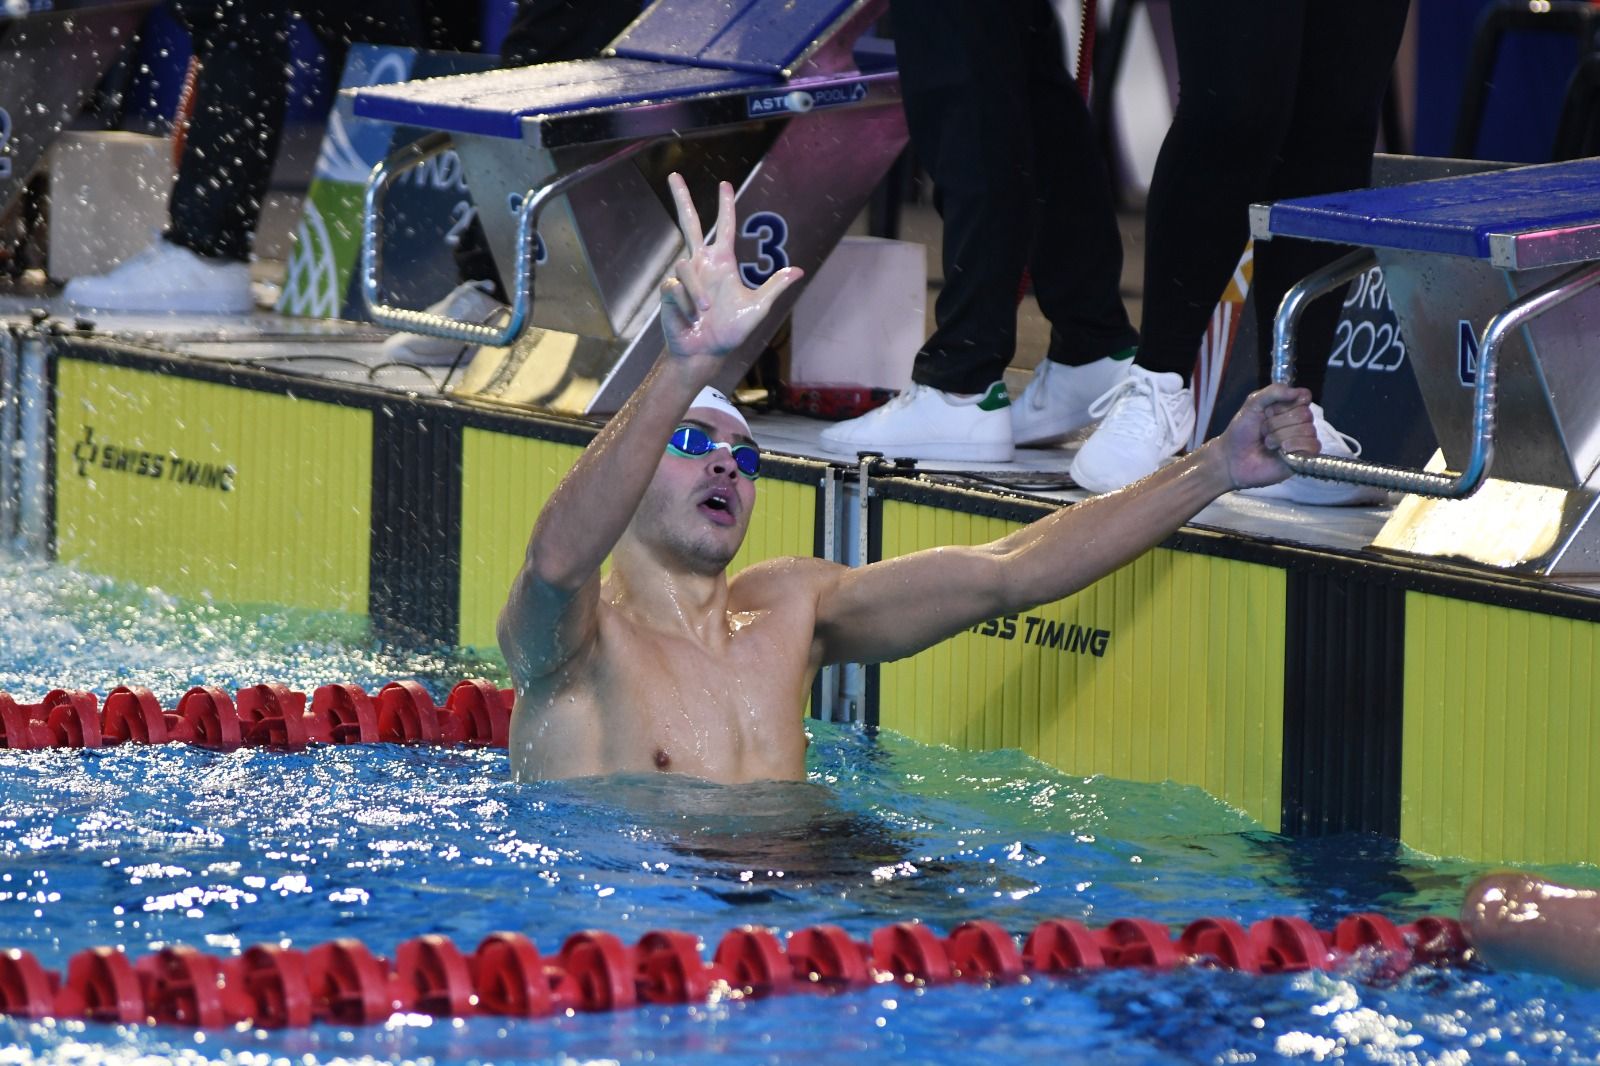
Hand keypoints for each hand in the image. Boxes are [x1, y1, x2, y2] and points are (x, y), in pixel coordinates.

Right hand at [660, 173, 803, 360]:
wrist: (706, 353)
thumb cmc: (731, 332)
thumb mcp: (758, 307)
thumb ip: (774, 286)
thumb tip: (799, 270)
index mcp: (722, 263)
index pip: (723, 227)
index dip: (725, 206)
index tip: (725, 185)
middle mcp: (702, 264)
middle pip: (689, 223)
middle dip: (682, 199)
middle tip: (675, 174)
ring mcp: (684, 276)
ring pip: (685, 266)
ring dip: (698, 294)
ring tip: (704, 313)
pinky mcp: (669, 290)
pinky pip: (677, 287)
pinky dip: (687, 303)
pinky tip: (690, 317)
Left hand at [1216, 384, 1319, 488]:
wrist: (1232, 458)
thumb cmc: (1241, 432)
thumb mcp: (1253, 404)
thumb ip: (1274, 392)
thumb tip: (1298, 392)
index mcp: (1288, 407)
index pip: (1304, 397)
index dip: (1287, 404)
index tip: (1269, 411)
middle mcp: (1298, 422)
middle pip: (1305, 414)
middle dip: (1278, 423)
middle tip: (1263, 431)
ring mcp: (1302, 439)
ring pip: (1308, 430)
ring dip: (1281, 436)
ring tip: (1267, 443)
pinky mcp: (1304, 457)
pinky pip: (1313, 446)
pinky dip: (1294, 446)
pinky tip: (1281, 451)